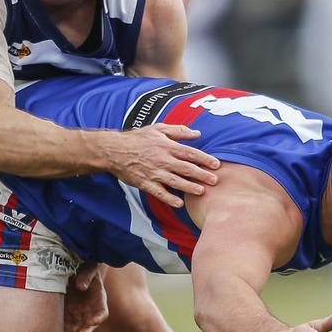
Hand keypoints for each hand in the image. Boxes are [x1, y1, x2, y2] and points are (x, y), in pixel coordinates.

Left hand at [64, 262, 108, 331]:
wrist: (74, 267)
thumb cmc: (86, 267)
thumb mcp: (89, 268)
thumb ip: (86, 276)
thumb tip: (80, 287)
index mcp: (99, 298)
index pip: (102, 312)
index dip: (98, 319)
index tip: (92, 322)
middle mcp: (90, 307)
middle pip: (90, 323)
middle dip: (86, 329)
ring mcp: (79, 310)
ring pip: (78, 324)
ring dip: (74, 329)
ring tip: (68, 329)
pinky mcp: (67, 309)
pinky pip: (66, 319)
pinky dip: (64, 323)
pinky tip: (60, 324)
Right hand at [101, 124, 219, 207]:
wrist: (114, 150)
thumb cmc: (137, 138)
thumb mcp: (158, 128)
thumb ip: (178, 131)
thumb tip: (197, 133)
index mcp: (167, 146)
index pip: (190, 153)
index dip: (204, 158)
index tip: (216, 164)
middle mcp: (162, 160)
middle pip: (186, 168)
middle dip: (202, 175)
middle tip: (215, 180)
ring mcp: (154, 172)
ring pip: (175, 181)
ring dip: (189, 187)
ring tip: (201, 191)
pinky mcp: (145, 183)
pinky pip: (159, 193)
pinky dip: (169, 198)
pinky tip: (179, 203)